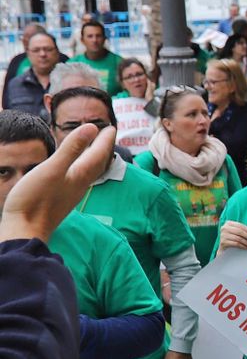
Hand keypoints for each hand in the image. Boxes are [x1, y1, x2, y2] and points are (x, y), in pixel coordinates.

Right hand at [0, 123, 115, 242]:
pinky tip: (74, 171)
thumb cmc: (36, 199)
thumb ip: (71, 149)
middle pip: (97, 163)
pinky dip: (81, 168)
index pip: (98, 154)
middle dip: (103, 148)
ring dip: (94, 158)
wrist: (24, 230)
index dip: (105, 140)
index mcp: (80, 175)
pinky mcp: (61, 199)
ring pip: (89, 172)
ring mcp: (71, 193)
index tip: (111, 127)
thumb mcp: (52, 169)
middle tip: (107, 135)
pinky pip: (79, 179)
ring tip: (95, 149)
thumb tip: (92, 127)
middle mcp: (80, 185)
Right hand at [218, 220, 246, 251]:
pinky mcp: (223, 242)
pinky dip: (243, 246)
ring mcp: (223, 235)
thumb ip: (244, 231)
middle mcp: (224, 228)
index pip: (241, 226)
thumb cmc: (233, 239)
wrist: (224, 249)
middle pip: (239, 232)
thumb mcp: (238, 233)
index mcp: (229, 223)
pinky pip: (235, 244)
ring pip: (238, 238)